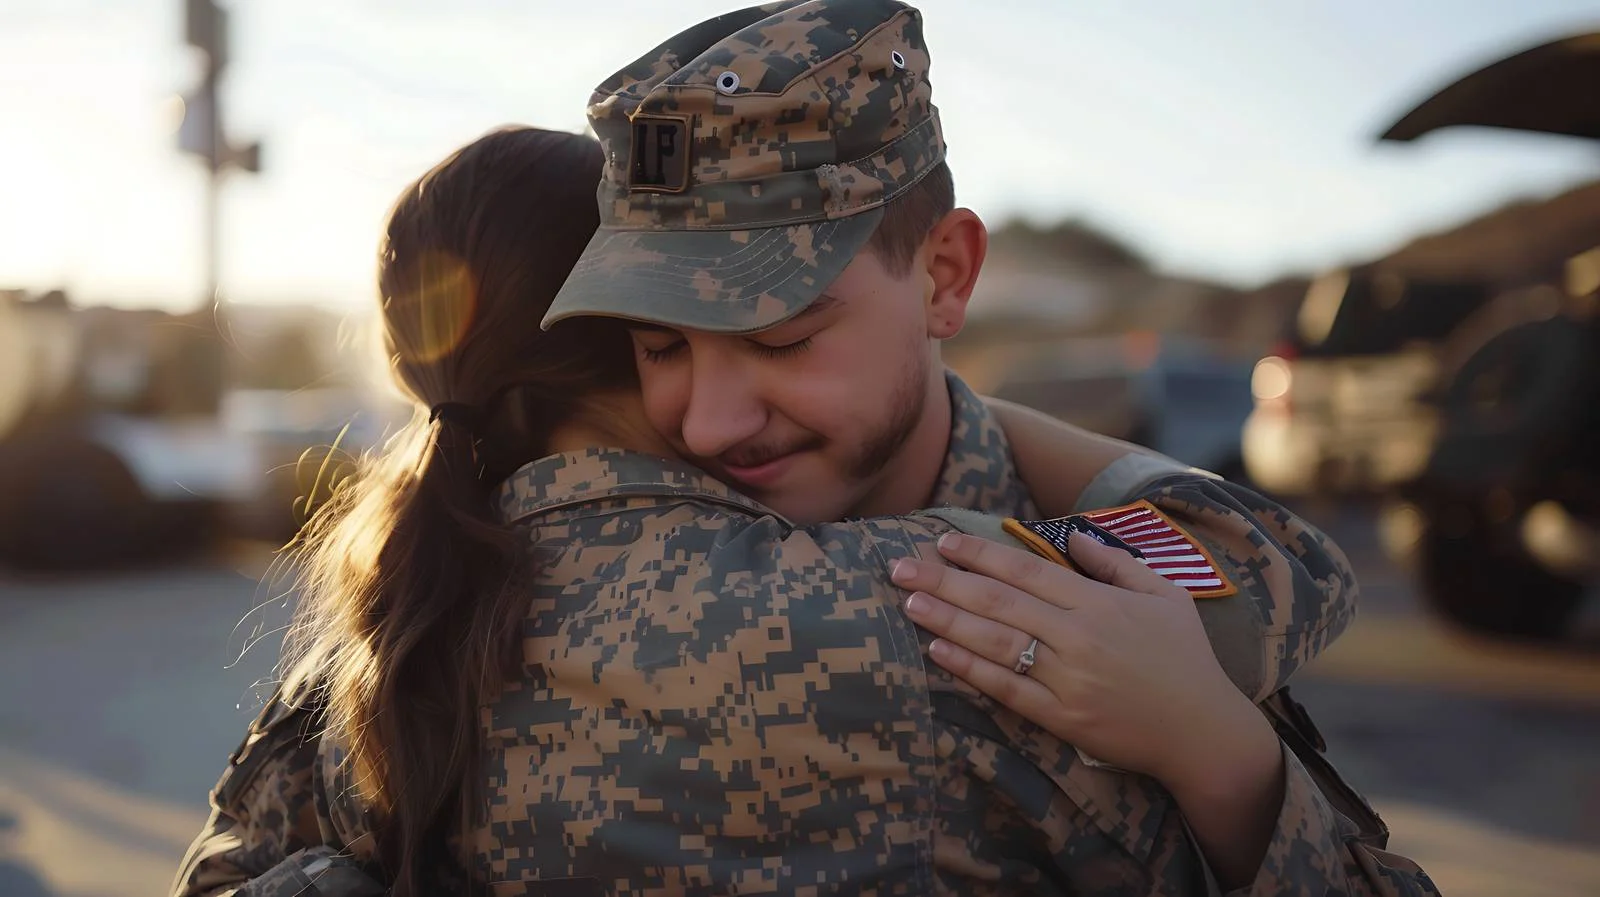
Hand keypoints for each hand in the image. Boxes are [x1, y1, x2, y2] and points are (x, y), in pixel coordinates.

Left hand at [891, 531, 1276, 789]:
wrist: (1203, 731)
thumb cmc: (1186, 658)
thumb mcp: (1163, 595)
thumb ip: (1115, 562)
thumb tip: (1075, 535)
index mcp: (1098, 602)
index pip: (1025, 569)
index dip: (980, 554)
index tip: (944, 542)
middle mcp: (1077, 636)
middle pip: (998, 601)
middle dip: (945, 581)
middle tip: (901, 567)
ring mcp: (1067, 678)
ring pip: (995, 642)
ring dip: (947, 619)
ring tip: (910, 602)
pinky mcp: (1062, 717)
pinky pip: (1007, 689)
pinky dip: (970, 669)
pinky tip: (939, 651)